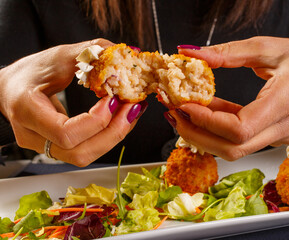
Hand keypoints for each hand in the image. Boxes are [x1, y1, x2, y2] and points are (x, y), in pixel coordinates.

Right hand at [0, 39, 146, 165]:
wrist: (8, 90)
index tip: (113, 100)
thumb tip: (123, 53)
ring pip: (86, 155)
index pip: (65, 133)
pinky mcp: (59, 148)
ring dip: (116, 135)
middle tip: (133, 108)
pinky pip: (87, 148)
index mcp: (27, 111)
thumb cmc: (28, 73)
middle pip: (79, 152)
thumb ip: (89, 53)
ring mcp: (45, 147)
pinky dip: (109, 135)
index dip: (96, 121)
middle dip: (114, 132)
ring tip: (132, 112)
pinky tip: (122, 117)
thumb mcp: (56, 57)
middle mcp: (34, 137)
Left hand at [170, 37, 288, 159]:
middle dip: (196, 134)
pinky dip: (218, 130)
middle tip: (173, 113)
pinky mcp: (274, 137)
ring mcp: (279, 137)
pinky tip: (202, 113)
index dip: (206, 121)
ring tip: (182, 113)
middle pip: (232, 148)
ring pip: (234, 149)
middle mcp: (283, 127)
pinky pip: (241, 140)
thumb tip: (190, 53)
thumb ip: (228, 53)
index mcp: (286, 102)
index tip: (183, 105)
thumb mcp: (268, 47)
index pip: (239, 129)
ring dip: (203, 135)